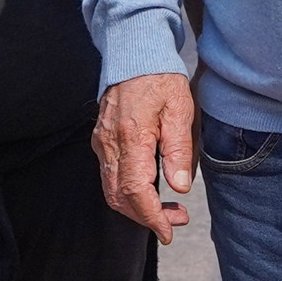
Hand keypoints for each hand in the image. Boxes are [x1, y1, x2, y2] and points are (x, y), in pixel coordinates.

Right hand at [92, 72, 193, 243]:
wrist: (134, 49)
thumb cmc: (160, 76)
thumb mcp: (180, 109)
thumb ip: (179, 149)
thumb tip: (180, 186)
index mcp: (131, 137)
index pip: (136, 191)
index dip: (152, 217)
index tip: (168, 231)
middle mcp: (110, 143)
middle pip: (119, 197)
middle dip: (146, 217)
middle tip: (175, 220)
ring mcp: (102, 141)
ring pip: (112, 189)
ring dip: (136, 206)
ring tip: (167, 208)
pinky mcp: (101, 138)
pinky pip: (109, 174)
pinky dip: (127, 191)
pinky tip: (150, 188)